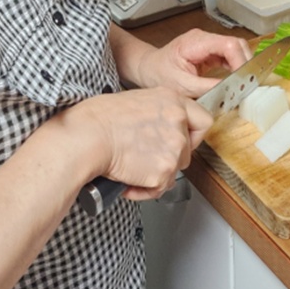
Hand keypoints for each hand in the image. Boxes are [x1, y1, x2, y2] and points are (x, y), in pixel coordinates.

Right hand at [65, 87, 213, 200]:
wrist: (86, 136)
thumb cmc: (98, 118)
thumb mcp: (136, 101)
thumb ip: (157, 113)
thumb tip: (160, 129)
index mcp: (172, 99)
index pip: (203, 120)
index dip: (193, 135)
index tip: (182, 141)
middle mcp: (178, 121)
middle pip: (188, 150)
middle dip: (169, 159)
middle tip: (146, 158)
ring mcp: (174, 147)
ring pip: (174, 171)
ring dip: (156, 175)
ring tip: (131, 169)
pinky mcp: (164, 170)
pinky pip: (160, 188)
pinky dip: (144, 190)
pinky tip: (128, 181)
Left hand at [125, 28, 252, 97]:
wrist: (147, 68)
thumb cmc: (158, 73)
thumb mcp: (181, 86)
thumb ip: (207, 87)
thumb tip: (230, 89)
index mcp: (196, 42)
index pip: (228, 45)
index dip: (241, 61)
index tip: (244, 79)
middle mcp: (204, 38)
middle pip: (236, 44)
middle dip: (246, 63)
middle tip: (248, 84)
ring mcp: (208, 44)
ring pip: (236, 49)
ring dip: (243, 66)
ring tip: (244, 84)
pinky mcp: (210, 52)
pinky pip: (230, 57)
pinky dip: (236, 68)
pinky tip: (237, 81)